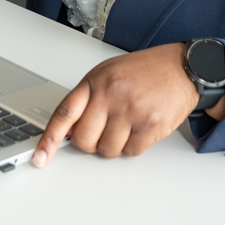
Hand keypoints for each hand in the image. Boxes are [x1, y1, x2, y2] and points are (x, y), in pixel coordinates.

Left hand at [33, 43, 199, 167]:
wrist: (184, 67)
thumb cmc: (147, 70)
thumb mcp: (111, 72)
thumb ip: (89, 97)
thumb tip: (68, 128)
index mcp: (97, 81)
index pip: (65, 113)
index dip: (49, 138)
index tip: (40, 157)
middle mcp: (111, 95)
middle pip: (84, 140)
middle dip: (90, 142)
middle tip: (104, 128)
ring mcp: (131, 111)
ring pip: (107, 150)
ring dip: (114, 144)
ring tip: (127, 122)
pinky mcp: (150, 126)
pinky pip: (131, 152)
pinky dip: (134, 145)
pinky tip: (141, 126)